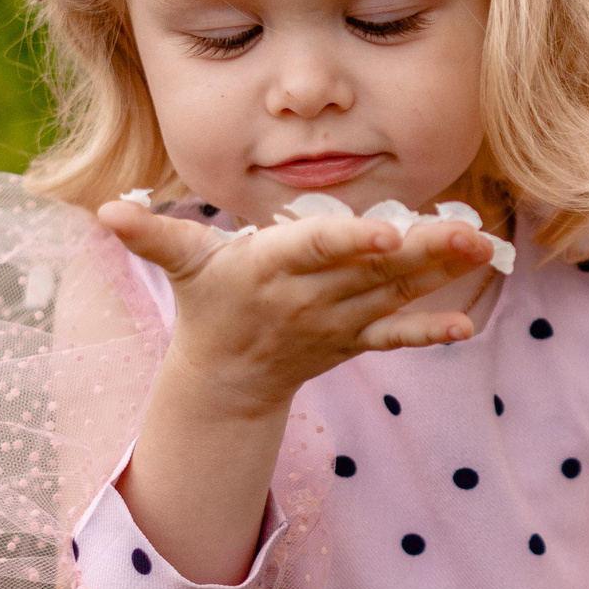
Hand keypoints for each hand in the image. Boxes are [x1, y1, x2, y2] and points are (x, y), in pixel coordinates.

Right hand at [100, 200, 495, 419]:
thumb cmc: (209, 302)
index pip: (316, 249)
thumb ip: (152, 233)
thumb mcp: (179, 264)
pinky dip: (429, 333)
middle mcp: (309, 297)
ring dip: (440, 274)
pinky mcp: (353, 342)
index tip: (390, 230)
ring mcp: (335, 323)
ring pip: (393, 296)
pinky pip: (394, 339)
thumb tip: (104, 208)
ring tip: (484, 247)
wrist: (224, 379)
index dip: (352, 241)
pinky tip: (467, 323)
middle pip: (371, 270)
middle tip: (471, 229)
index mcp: (271, 269)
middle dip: (423, 250)